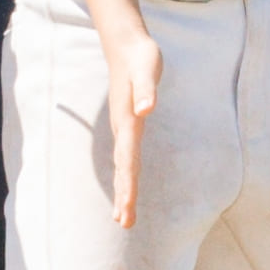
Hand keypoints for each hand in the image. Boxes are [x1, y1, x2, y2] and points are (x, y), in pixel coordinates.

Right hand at [105, 28, 162, 227]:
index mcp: (128, 121)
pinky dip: (125, 174)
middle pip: (123, 168)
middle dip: (124, 196)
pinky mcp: (127, 123)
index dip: (128, 185)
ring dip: (123, 190)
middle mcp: (123, 128)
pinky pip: (126, 155)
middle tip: (125, 223)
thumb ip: (146, 89)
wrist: (126, 46)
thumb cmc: (141, 57)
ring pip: (122, 165)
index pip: (128, 160)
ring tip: (122, 216)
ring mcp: (123, 127)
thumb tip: (146, 110)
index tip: (127, 207)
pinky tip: (126, 185)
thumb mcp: (147, 69)